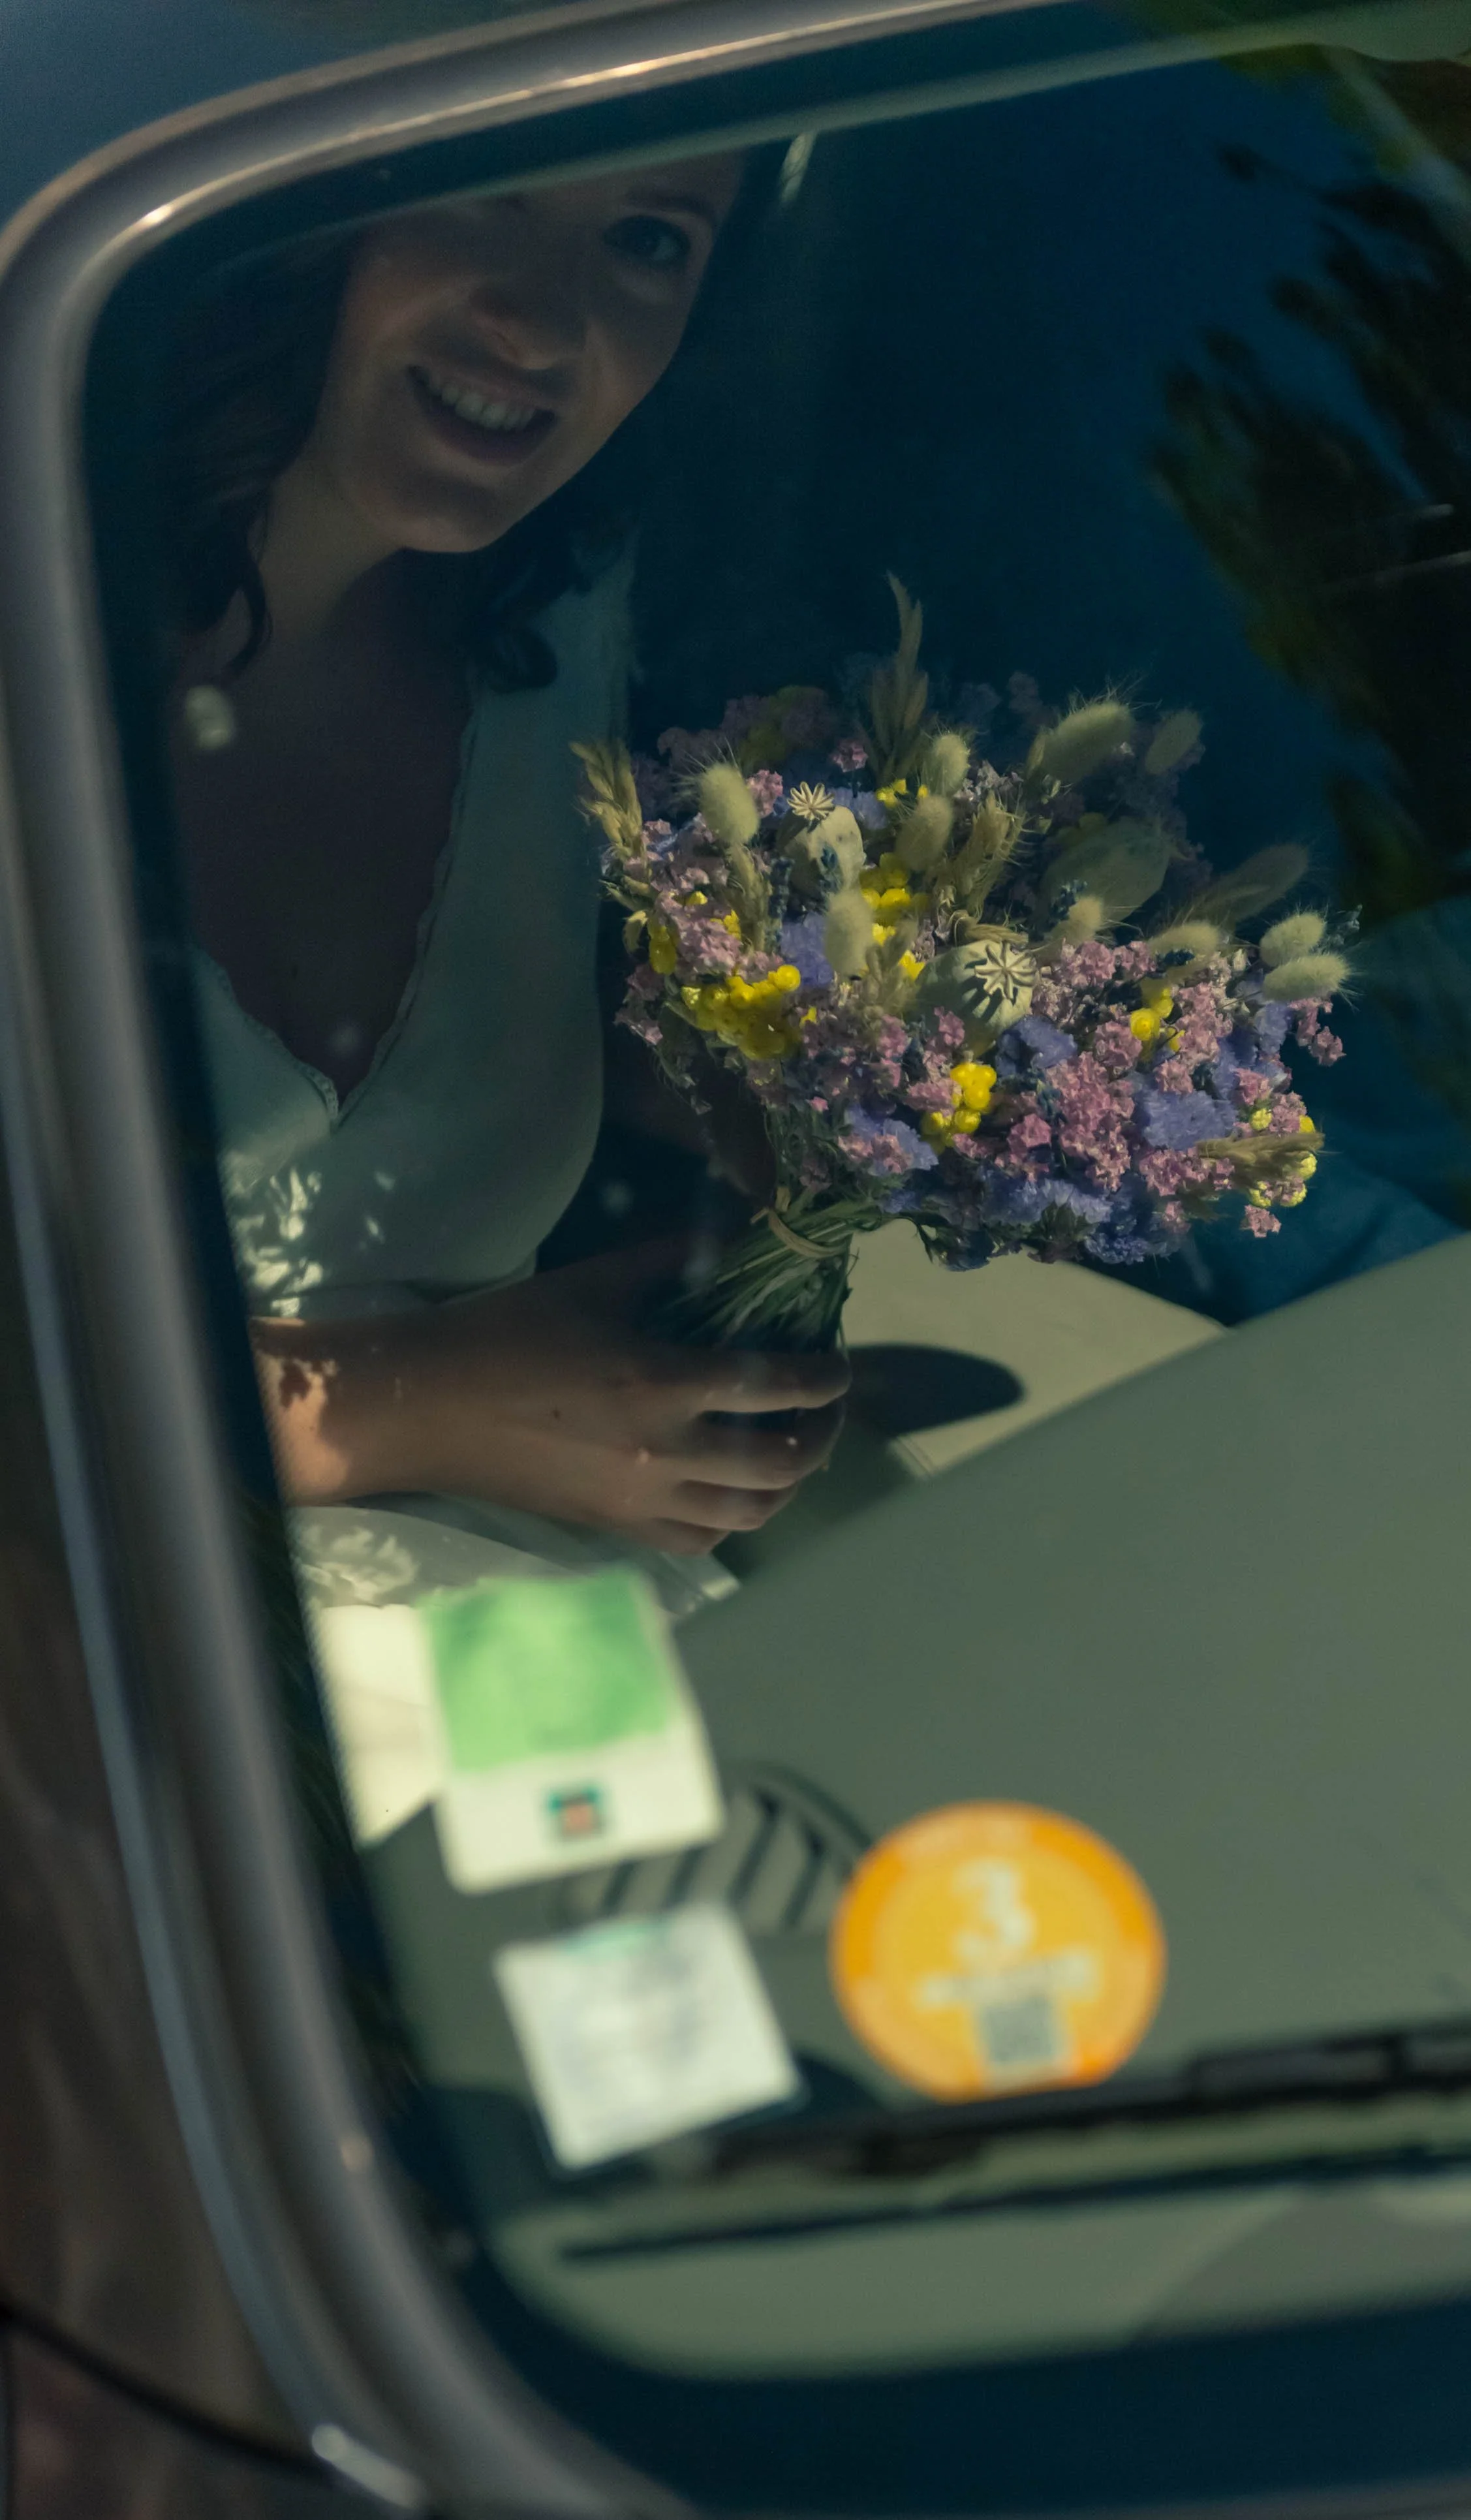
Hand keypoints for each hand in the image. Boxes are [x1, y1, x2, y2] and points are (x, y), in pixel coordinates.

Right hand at [254, 1240, 848, 1553]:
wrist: (431, 1409)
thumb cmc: (509, 1334)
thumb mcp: (593, 1281)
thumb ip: (671, 1259)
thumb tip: (738, 1235)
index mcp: (663, 1383)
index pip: (776, 1385)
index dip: (824, 1376)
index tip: (838, 1362)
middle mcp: (667, 1452)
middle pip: (783, 1463)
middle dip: (823, 1435)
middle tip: (828, 1408)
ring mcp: (644, 1500)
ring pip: (752, 1514)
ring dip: (790, 1485)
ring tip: (794, 1451)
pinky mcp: (618, 1528)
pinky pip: (702, 1541)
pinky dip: (735, 1520)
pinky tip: (734, 1490)